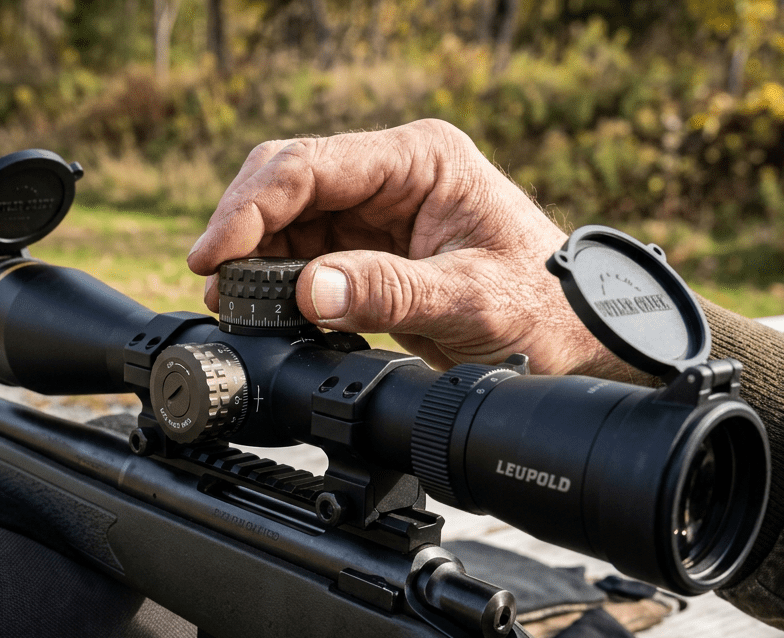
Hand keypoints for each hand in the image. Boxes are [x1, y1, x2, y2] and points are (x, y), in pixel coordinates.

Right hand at [188, 119, 635, 379]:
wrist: (570, 335)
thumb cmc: (541, 305)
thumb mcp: (470, 301)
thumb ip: (390, 292)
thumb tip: (313, 290)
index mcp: (421, 158)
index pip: (311, 165)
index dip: (251, 206)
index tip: (216, 253)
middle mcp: (392, 172)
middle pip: (286, 180)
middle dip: (240, 227)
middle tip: (213, 279)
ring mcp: (376, 207)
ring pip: (285, 216)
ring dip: (252, 257)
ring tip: (231, 303)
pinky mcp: (366, 245)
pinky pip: (301, 251)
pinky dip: (274, 278)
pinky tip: (260, 307)